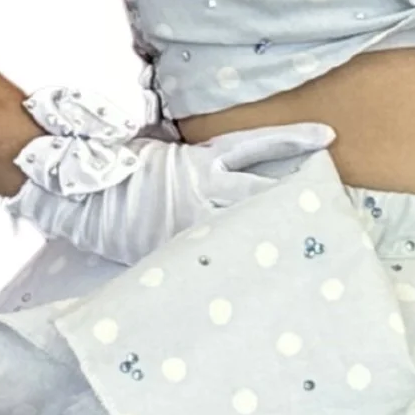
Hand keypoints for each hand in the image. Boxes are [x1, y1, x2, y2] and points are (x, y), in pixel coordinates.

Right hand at [5, 87, 333, 264]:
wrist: (75, 191)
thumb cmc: (118, 167)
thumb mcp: (164, 152)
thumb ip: (202, 160)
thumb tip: (234, 165)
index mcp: (200, 160)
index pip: (256, 144)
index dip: (293, 139)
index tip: (328, 136)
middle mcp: (202, 191)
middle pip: (264, 193)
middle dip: (298, 201)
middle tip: (339, 207)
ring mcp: (192, 223)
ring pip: (245, 227)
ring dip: (276, 237)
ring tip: (313, 248)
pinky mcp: (178, 248)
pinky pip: (215, 256)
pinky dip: (237, 264)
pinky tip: (261, 278)